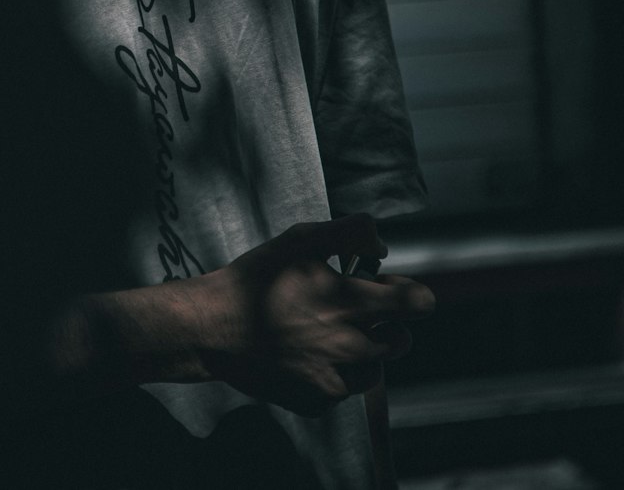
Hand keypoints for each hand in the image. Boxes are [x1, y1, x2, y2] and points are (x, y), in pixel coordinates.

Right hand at [196, 213, 434, 416]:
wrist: (214, 327)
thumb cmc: (258, 277)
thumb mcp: (301, 238)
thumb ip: (350, 233)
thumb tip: (382, 247)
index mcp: (350, 301)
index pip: (419, 304)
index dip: (408, 292)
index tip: (384, 287)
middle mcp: (350, 345)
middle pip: (402, 340)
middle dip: (387, 323)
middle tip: (355, 310)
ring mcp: (335, 379)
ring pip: (377, 368)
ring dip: (366, 351)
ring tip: (332, 333)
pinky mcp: (318, 401)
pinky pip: (346, 389)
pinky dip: (336, 373)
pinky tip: (308, 354)